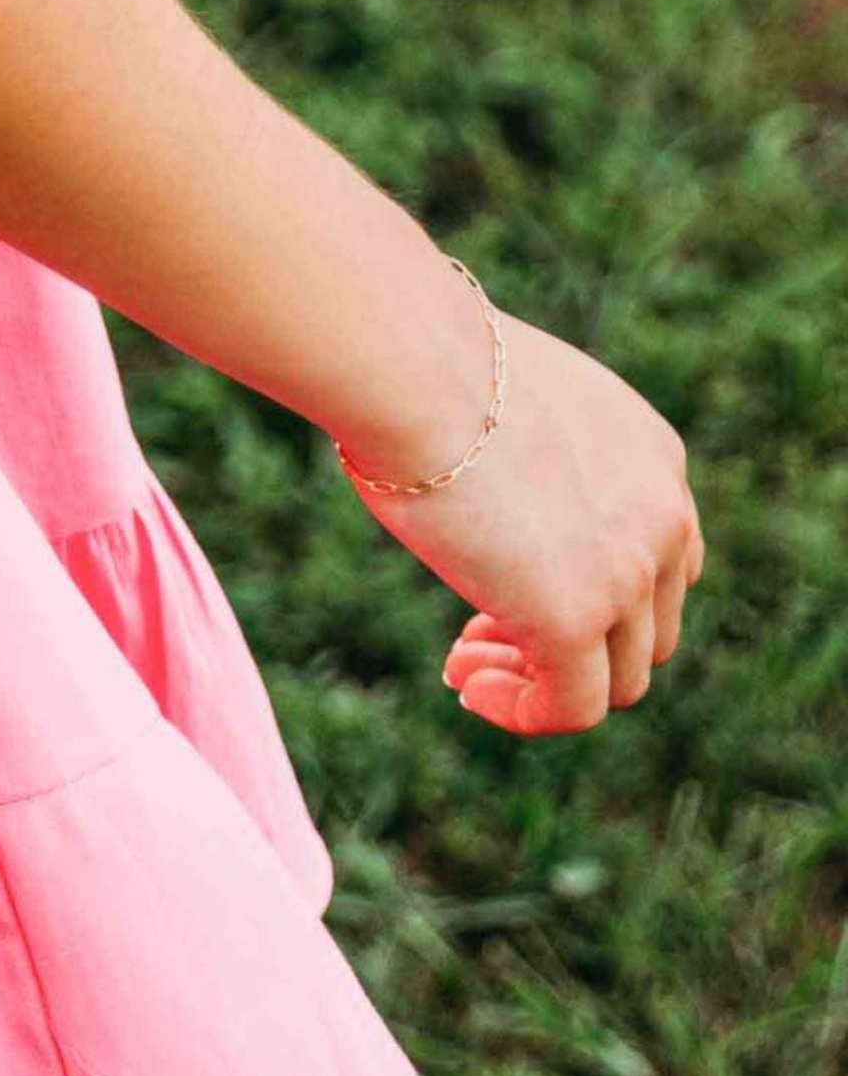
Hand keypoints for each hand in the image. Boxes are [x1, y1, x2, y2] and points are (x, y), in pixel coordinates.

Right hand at [342, 309, 703, 734]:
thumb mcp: (510, 405)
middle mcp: (662, 514)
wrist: (412, 366)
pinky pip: (568, 705)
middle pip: (645, 625)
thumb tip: (476, 482)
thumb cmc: (422, 367)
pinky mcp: (574, 618)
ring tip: (464, 667)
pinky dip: (522, 709)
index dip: (589, 589)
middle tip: (476, 634)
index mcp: (652, 455)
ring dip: (538, 677)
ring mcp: (627, 571)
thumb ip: (526, 455)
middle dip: (563, 639)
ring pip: (616, 676)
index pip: (655, 558)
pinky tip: (466, 686)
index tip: (506, 586)